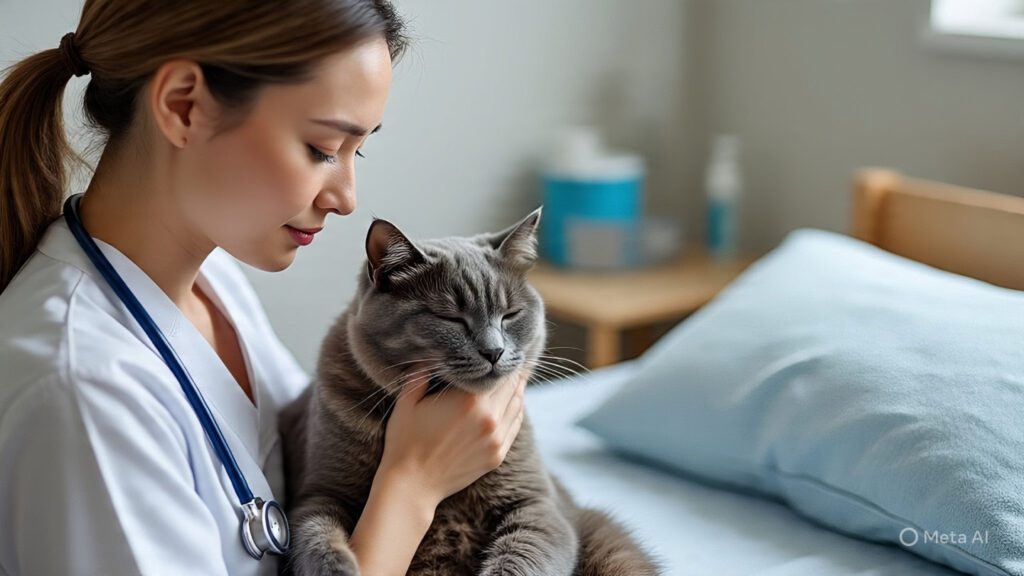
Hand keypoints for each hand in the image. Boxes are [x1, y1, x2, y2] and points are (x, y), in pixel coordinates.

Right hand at [376, 366, 528, 506]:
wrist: (412, 485)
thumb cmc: (406, 441)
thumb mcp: (408, 401)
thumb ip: (421, 373)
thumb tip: (433, 352)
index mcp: (470, 400)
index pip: (499, 371)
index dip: (502, 358)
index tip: (503, 349)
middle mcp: (490, 418)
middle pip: (513, 386)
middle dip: (512, 372)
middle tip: (512, 359)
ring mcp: (496, 439)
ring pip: (518, 405)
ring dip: (517, 390)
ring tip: (514, 378)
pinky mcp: (497, 455)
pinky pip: (515, 425)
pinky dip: (516, 411)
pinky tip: (511, 403)